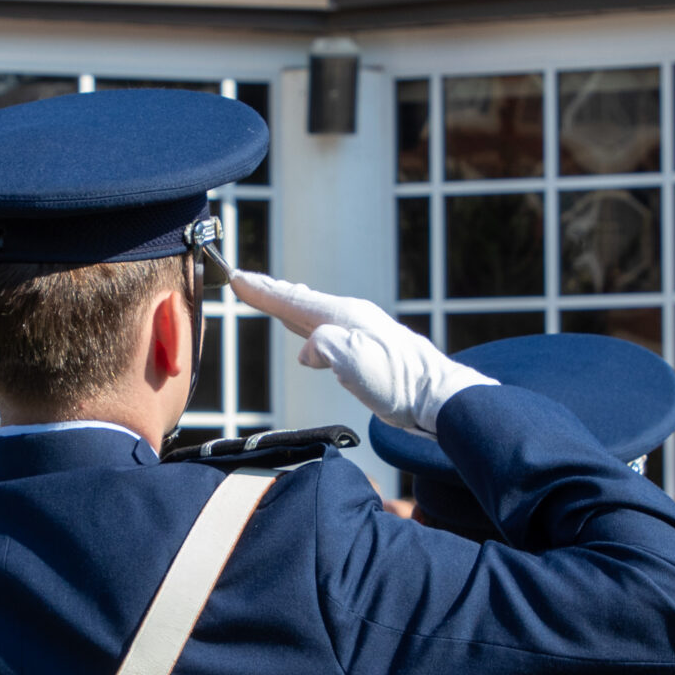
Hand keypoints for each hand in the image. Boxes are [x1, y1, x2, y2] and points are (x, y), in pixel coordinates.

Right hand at [232, 272, 494, 433]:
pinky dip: (310, 324)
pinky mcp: (368, 351)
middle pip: (301, 302)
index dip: (262, 291)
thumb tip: (307, 351)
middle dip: (272, 292)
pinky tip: (313, 334)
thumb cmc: (398, 381)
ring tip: (275, 297)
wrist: (438, 397)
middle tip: (246, 281)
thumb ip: (323, 346)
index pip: (292, 301)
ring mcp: (361, 333)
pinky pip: (327, 330)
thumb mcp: (353, 361)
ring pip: (315, 314)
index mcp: (343, 316)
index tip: (236, 277)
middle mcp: (350, 318)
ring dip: (290, 306)